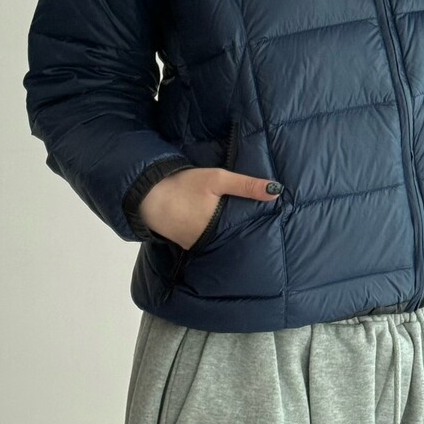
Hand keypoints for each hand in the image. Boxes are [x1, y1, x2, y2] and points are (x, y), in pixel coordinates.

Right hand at [139, 165, 282, 250]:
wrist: (147, 194)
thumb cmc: (183, 185)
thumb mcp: (217, 179)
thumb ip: (245, 185)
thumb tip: (276, 191)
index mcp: (217, 228)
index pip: (242, 233)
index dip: (253, 230)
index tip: (267, 229)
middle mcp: (206, 242)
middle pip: (229, 238)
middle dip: (239, 234)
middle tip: (255, 228)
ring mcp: (192, 244)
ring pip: (215, 241)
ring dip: (223, 235)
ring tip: (237, 227)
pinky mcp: (182, 242)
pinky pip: (201, 240)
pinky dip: (207, 234)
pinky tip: (211, 226)